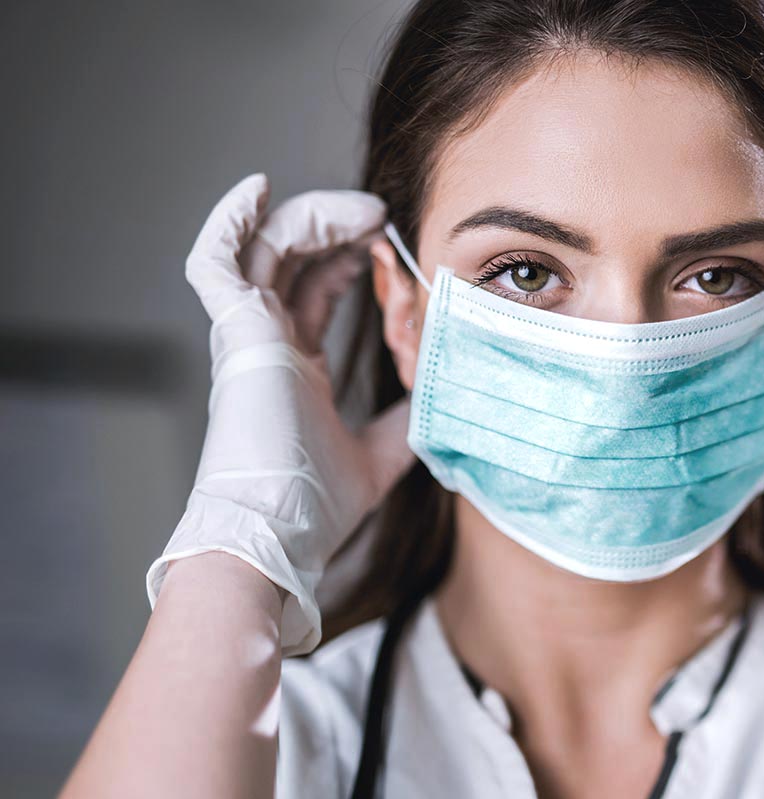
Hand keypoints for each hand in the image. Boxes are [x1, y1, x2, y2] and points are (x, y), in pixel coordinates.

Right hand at [146, 174, 415, 655]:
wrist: (281, 534)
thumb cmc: (317, 508)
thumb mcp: (384, 454)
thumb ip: (406, 422)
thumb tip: (437, 399)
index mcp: (295, 365)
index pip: (318, 290)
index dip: (355, 262)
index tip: (395, 250)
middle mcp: (267, 343)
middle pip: (295, 260)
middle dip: (338, 229)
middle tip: (384, 218)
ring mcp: (248, 336)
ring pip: (267, 250)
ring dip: (314, 219)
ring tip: (363, 211)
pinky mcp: (236, 335)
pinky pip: (217, 261)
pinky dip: (231, 221)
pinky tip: (261, 189)